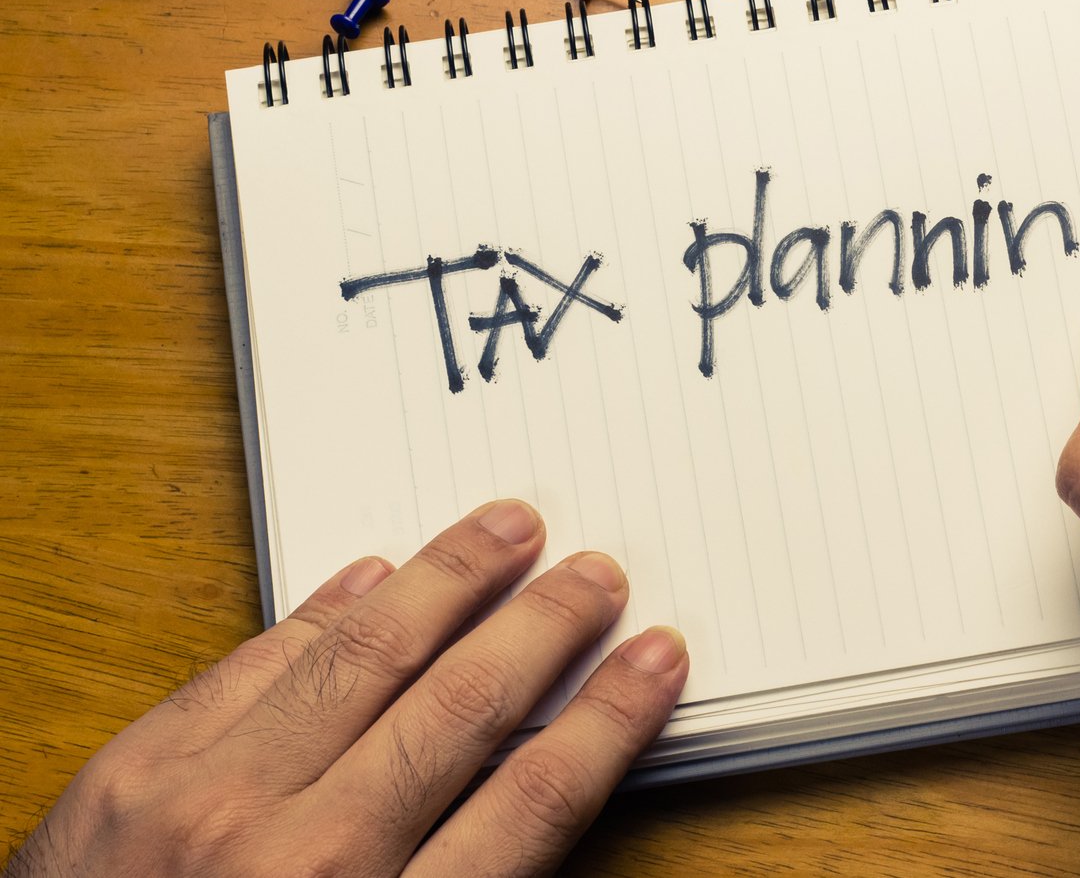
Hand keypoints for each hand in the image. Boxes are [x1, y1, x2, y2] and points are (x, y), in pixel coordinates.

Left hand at [7, 500, 687, 877]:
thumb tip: (537, 782)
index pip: (533, 803)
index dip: (608, 721)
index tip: (654, 661)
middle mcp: (295, 861)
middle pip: (461, 708)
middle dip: (546, 629)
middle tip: (596, 576)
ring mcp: (203, 807)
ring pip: (360, 655)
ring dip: (447, 581)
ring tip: (505, 531)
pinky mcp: (127, 776)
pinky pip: (249, 665)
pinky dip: (320, 614)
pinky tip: (371, 578)